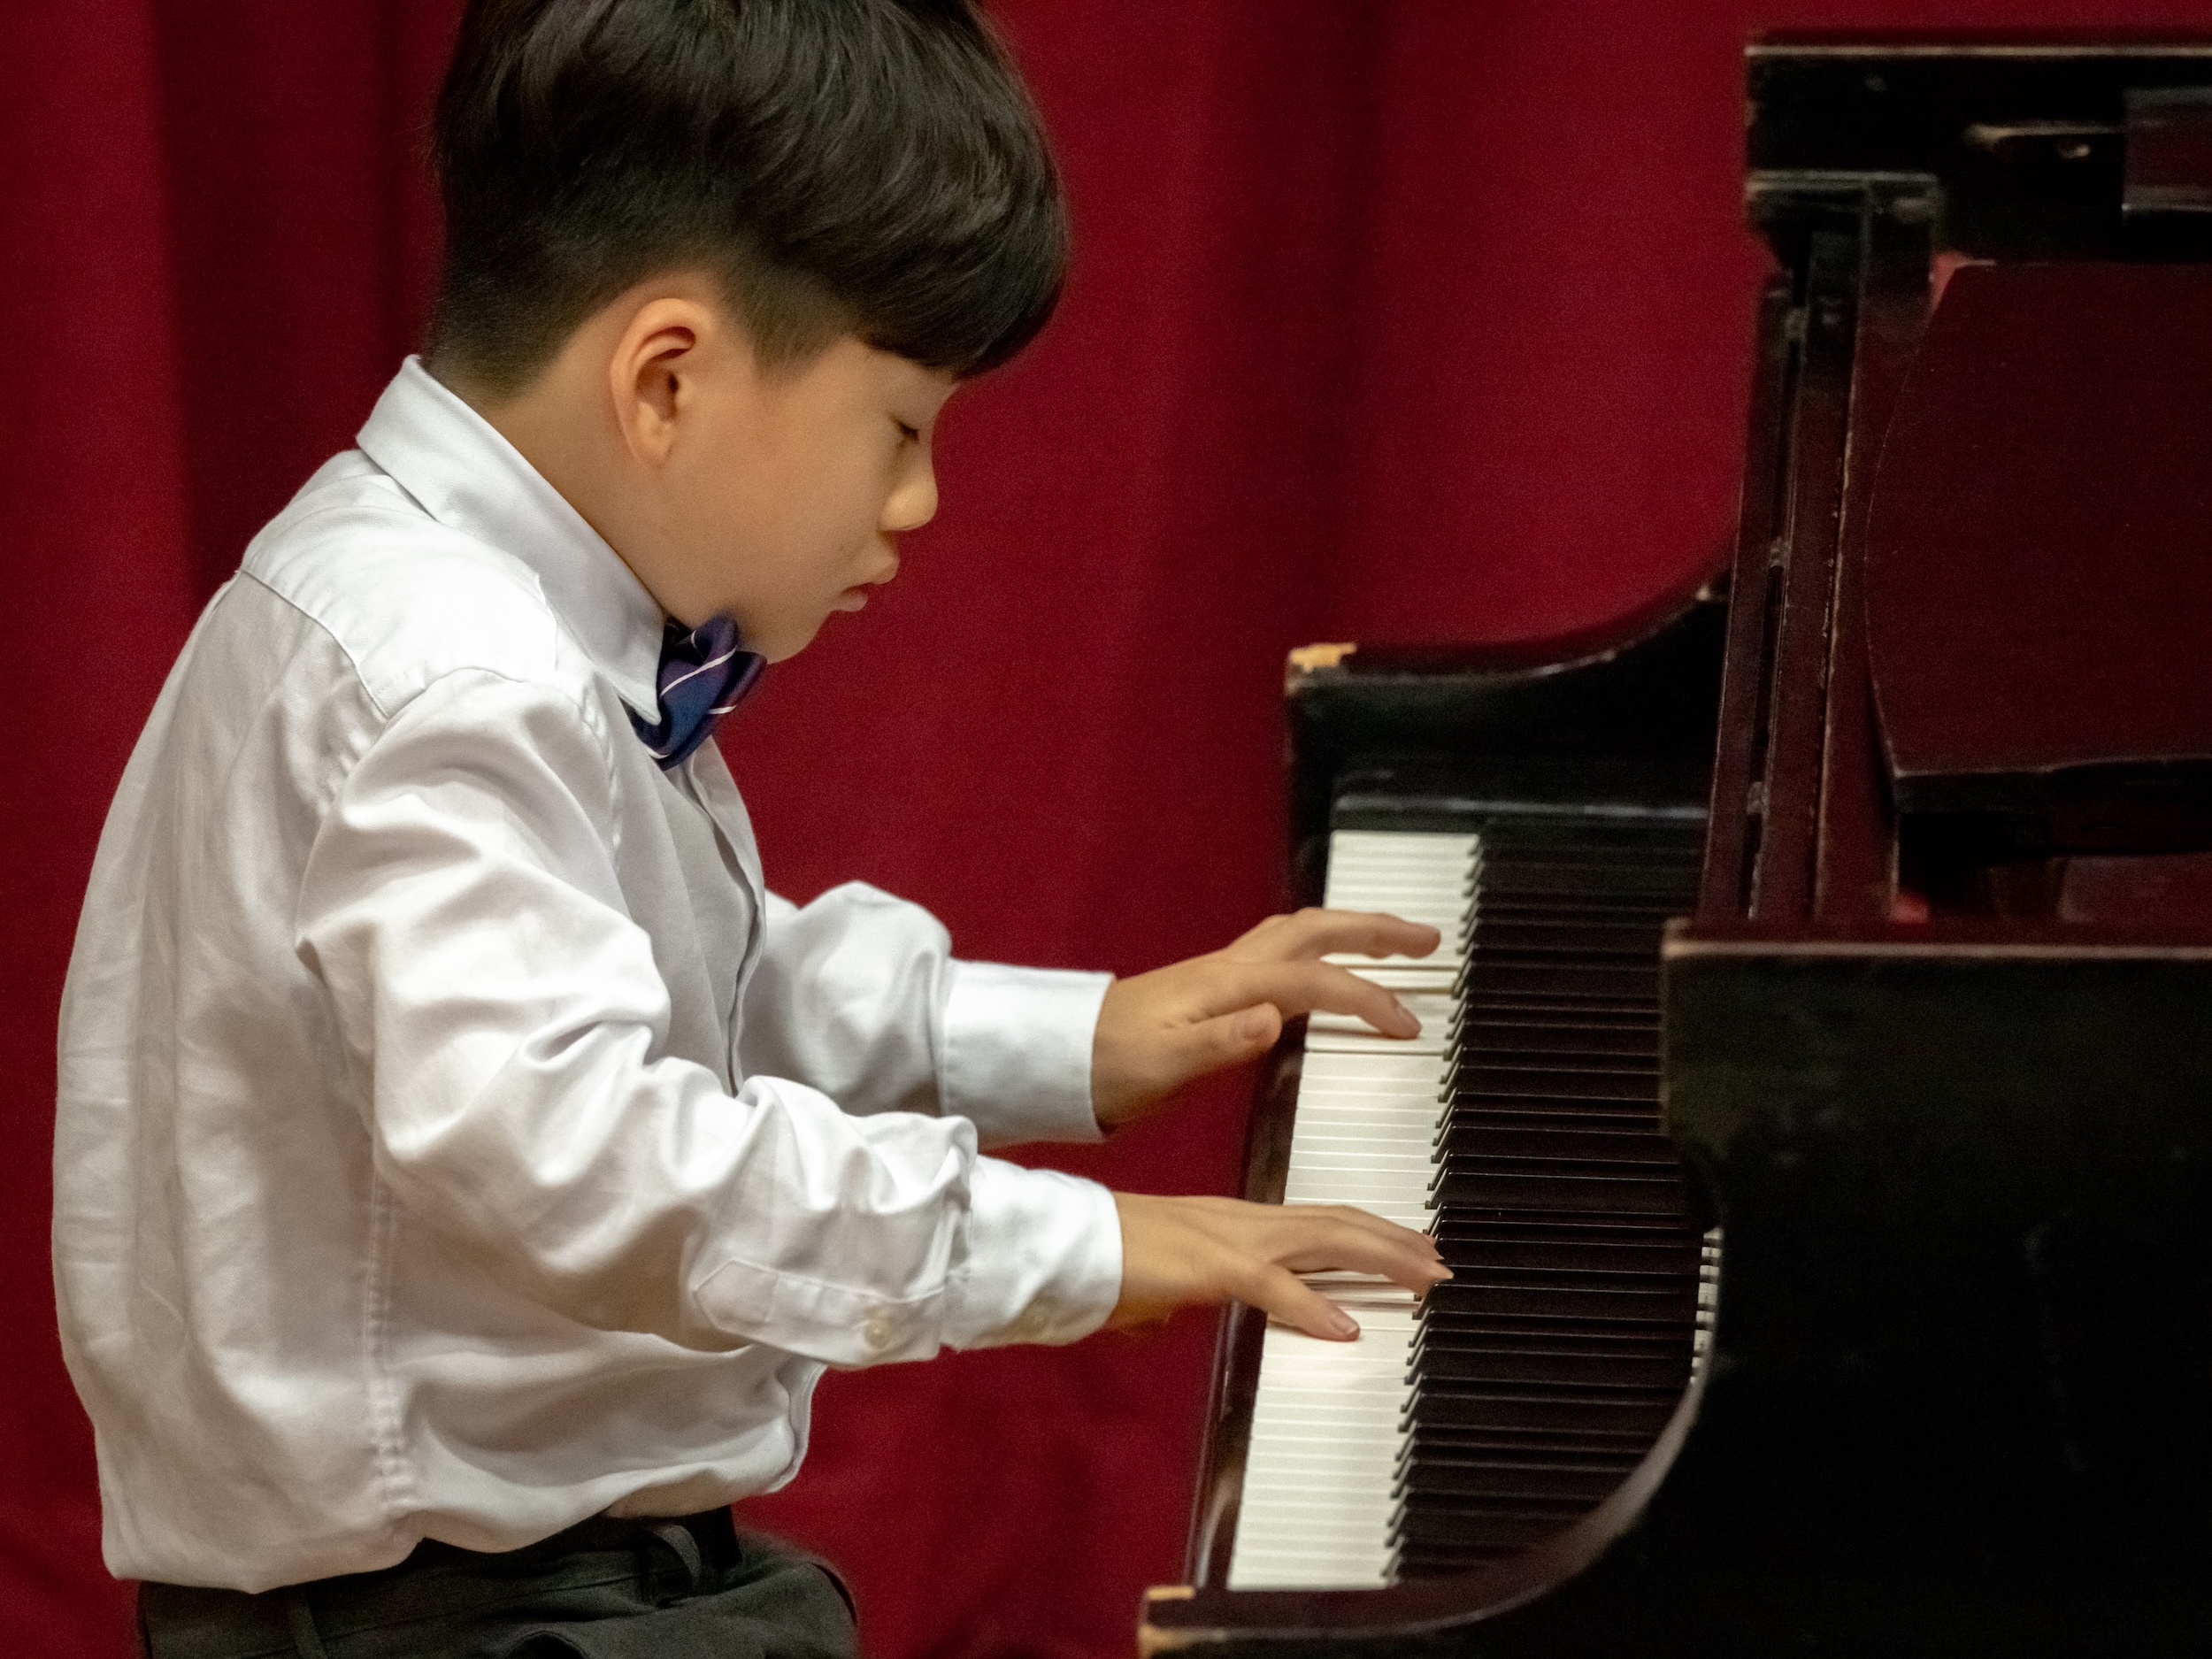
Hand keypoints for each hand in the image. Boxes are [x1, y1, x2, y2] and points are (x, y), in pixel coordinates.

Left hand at [1090, 908, 1441, 1128]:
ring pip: (1297, 936)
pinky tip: (1326, 971)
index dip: (1365, 997)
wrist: (1058, 1061)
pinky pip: (1280, 956)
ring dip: (1350, 933)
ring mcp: (1219, 976)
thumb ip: (1219, 1044)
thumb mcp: (1161, 1066)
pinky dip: (1318, 953)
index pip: (1312, 981)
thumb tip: (1275, 1020)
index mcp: (1224, 986)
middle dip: (1374, 931)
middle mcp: (1227, 970)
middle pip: (1313, 931)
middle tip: (1429, 941)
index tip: (1409, 1025)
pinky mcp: (1211, 991)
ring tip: (1396, 944)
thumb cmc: (1107, 1069)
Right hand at [1110, 1192, 1448, 1340]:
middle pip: (1337, 1221)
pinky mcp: (1209, 1266)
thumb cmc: (1101, 1262)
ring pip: (1324, 1240)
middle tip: (1441, 1262)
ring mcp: (1229, 1238)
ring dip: (1381, 1260)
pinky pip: (1273, 1285)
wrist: (1062, 1243)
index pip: (1317, 1220)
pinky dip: (1314, 1305)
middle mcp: (1241, 1220)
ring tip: (1424, 1279)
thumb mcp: (1156, 1283)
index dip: (1369, 1231)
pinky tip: (1346, 1327)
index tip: (1410, 1246)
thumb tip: (1172, 1316)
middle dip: (1395, 1241)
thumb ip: (1176, 1295)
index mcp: (1232, 1222)